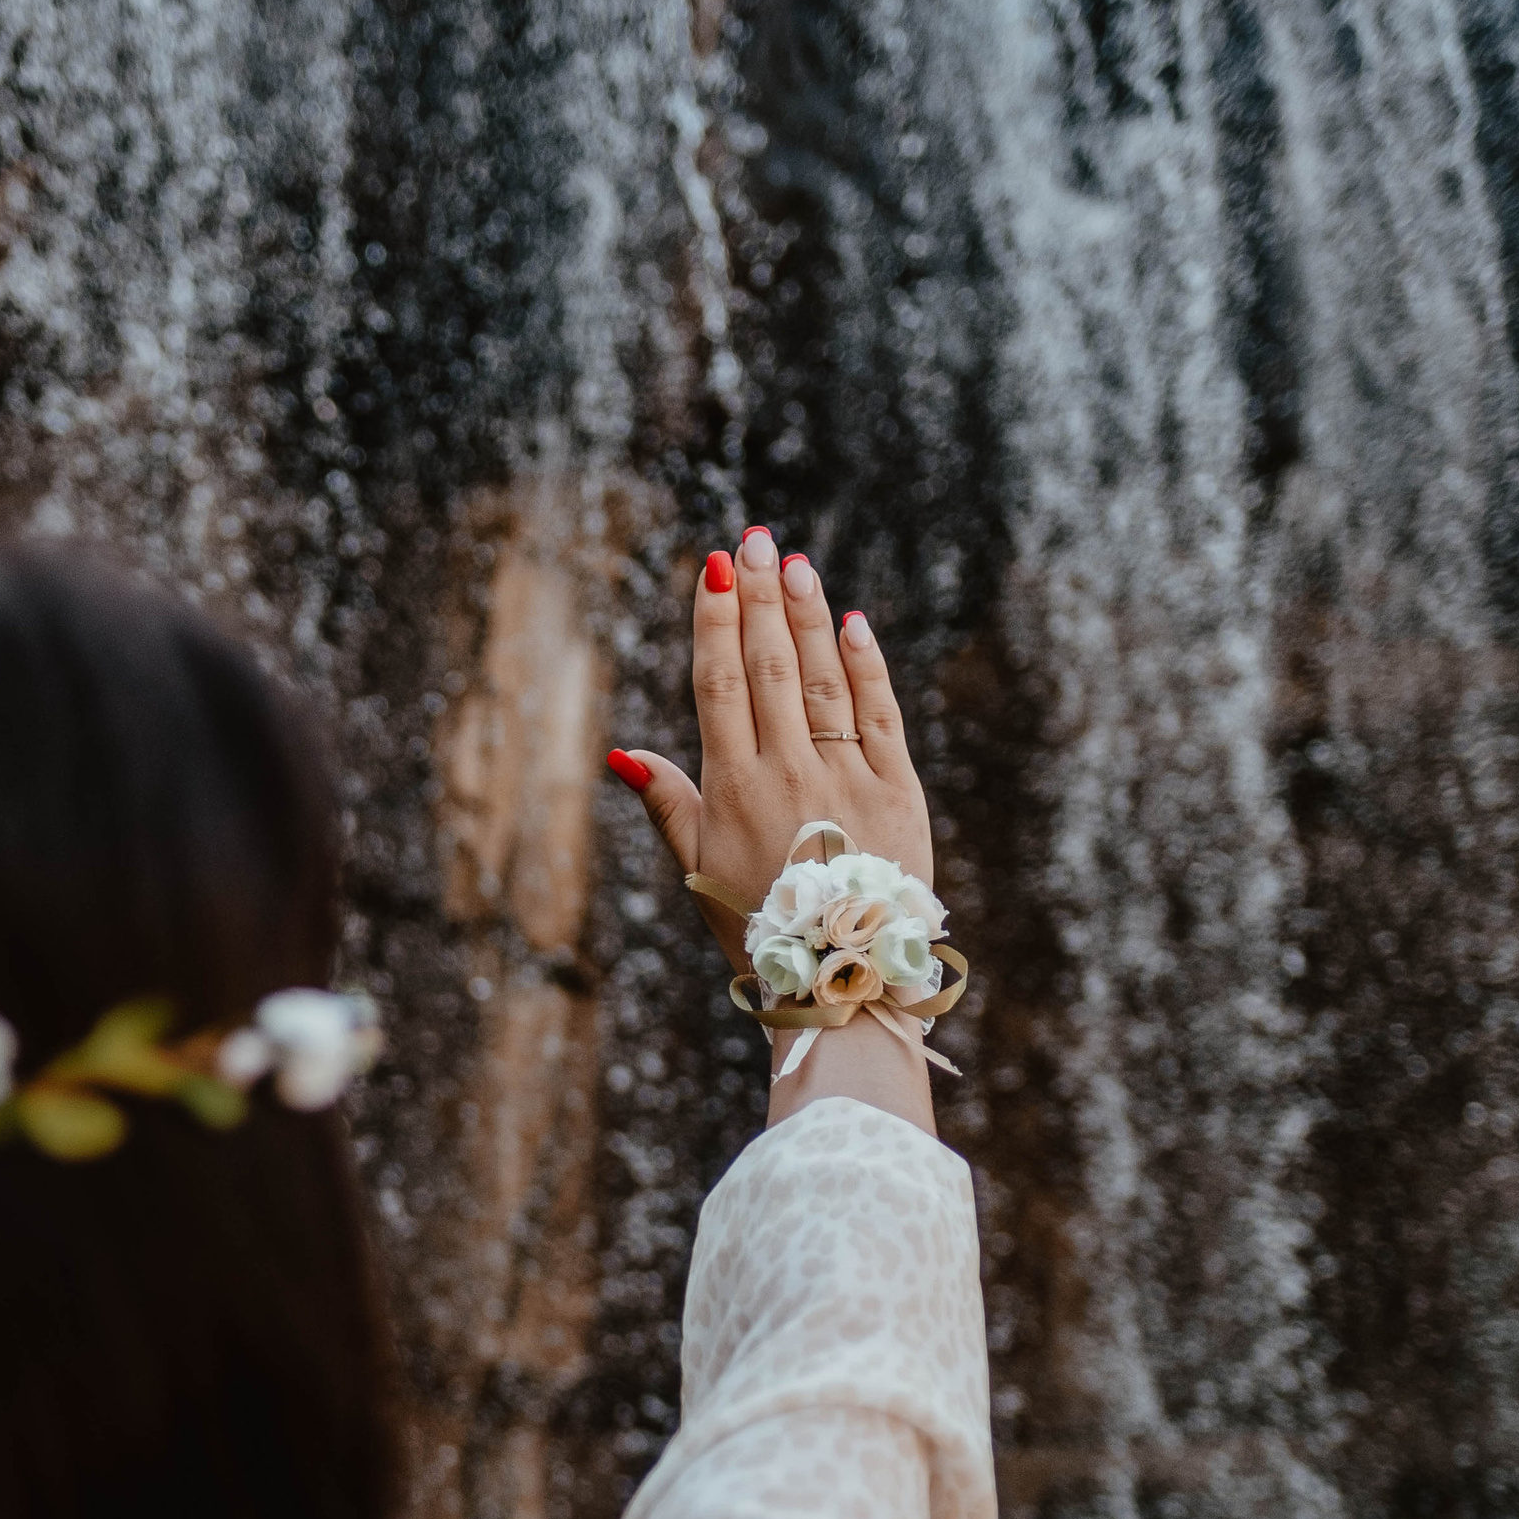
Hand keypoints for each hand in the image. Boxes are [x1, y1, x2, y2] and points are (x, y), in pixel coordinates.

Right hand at [608, 528, 942, 1136]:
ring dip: (807, 615)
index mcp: (733, 789)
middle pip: (771, 665)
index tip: (714, 568)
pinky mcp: (897, 789)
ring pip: (822, 678)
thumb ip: (667, 804)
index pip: (721, 685)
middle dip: (760, 597)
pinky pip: (878, 713)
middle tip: (755, 539)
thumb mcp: (699, 869)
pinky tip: (851, 623)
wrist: (843, 979)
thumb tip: (621, 752)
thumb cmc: (759, 930)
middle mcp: (787, 772)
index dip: (716, 621)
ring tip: (795, 564)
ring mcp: (845, 777)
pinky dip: (865, 665)